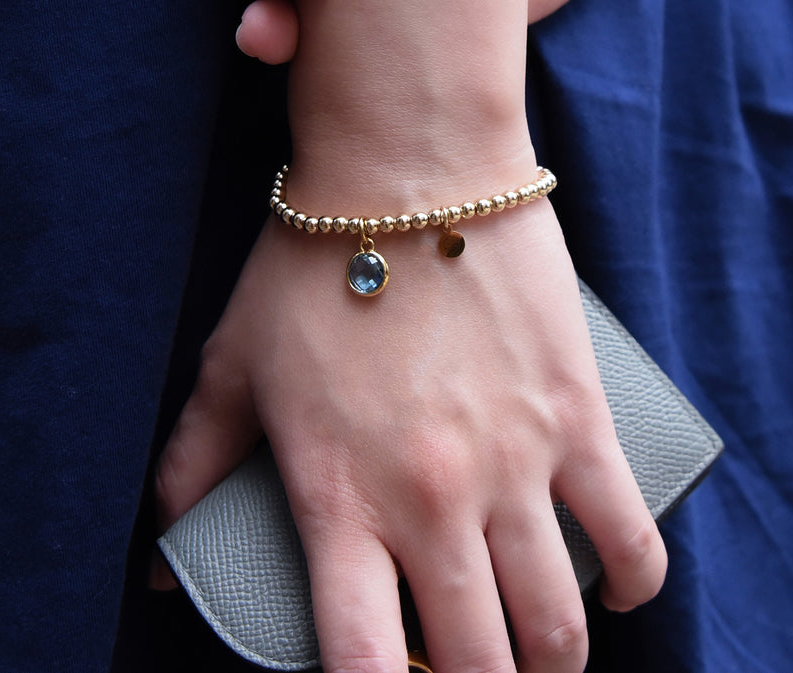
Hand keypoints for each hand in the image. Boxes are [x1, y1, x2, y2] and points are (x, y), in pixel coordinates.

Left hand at [156, 157, 667, 671]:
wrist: (408, 169)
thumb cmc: (311, 265)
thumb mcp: (233, 364)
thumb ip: (192, 464)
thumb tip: (161, 561)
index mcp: (337, 498)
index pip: (360, 665)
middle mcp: (429, 501)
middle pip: (472, 667)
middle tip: (459, 664)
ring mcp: (514, 465)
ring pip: (556, 630)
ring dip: (547, 659)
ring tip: (530, 647)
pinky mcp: (577, 420)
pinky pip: (630, 541)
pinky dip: (630, 586)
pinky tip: (610, 589)